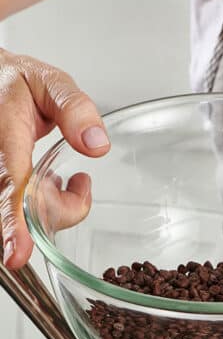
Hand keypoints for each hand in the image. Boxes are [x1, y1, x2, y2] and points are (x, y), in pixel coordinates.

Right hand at [0, 48, 109, 268]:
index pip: (10, 187)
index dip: (14, 224)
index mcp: (3, 140)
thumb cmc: (15, 85)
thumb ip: (74, 108)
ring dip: (60, 206)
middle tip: (81, 182)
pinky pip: (31, 216)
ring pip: (34, 218)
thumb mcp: (49, 82)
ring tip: (70, 178)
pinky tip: (53, 185)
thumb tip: (96, 144)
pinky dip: (50, 206)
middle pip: (30, 213)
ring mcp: (0, 181)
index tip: (16, 256)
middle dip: (64, 208)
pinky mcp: (6, 191)